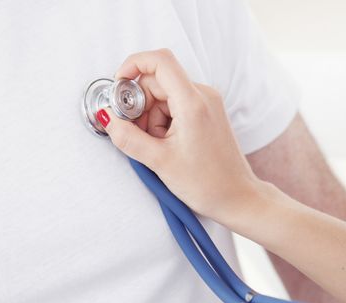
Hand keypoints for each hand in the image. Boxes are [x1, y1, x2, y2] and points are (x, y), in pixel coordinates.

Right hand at [98, 49, 267, 225]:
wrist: (237, 197)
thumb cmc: (208, 183)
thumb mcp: (160, 161)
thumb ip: (128, 138)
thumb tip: (107, 119)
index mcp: (193, 102)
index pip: (160, 61)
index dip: (133, 65)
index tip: (118, 84)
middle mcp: (203, 95)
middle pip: (158, 82)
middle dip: (140, 105)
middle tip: (139, 135)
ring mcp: (207, 103)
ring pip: (164, 96)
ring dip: (152, 118)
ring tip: (158, 147)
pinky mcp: (207, 112)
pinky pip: (176, 105)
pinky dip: (164, 121)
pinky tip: (167, 144)